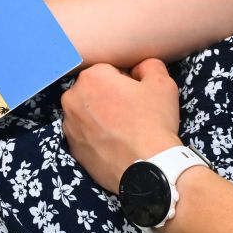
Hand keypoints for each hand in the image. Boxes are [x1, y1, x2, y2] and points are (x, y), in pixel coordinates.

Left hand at [61, 58, 181, 192]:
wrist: (147, 167)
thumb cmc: (154, 123)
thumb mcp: (162, 84)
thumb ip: (149, 65)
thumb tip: (138, 69)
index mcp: (91, 77)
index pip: (109, 70)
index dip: (126, 82)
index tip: (137, 96)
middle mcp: (72, 98)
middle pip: (93, 90)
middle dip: (109, 97)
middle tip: (130, 113)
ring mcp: (69, 125)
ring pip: (87, 112)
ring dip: (100, 116)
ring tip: (122, 130)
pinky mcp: (72, 148)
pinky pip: (84, 134)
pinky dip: (95, 136)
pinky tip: (114, 144)